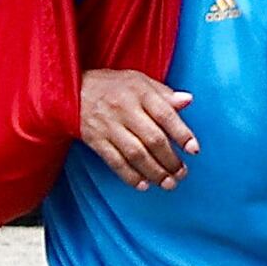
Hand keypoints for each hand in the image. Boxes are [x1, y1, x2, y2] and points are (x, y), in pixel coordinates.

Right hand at [72, 68, 196, 188]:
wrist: (72, 89)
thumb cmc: (113, 85)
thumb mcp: (140, 80)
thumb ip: (165, 93)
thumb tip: (188, 101)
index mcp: (139, 92)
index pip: (165, 115)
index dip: (182, 134)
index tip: (194, 150)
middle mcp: (124, 109)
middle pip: (152, 139)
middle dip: (170, 160)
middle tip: (182, 173)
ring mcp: (108, 126)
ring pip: (135, 154)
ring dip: (154, 172)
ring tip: (168, 183)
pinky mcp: (95, 140)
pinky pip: (115, 162)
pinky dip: (130, 176)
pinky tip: (143, 185)